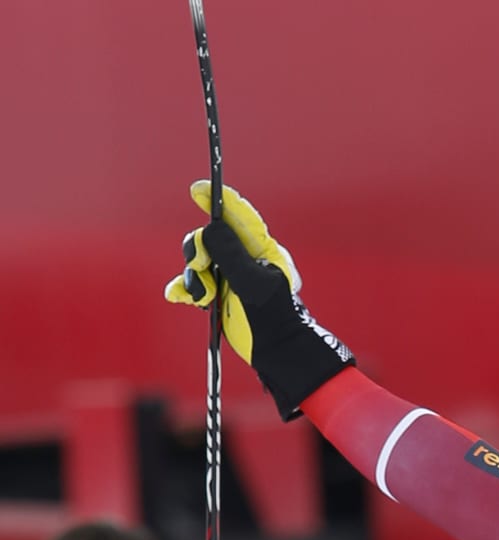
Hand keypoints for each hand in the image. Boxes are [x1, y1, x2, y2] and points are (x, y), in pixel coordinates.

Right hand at [165, 181, 352, 417]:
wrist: (275, 351)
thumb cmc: (272, 317)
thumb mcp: (253, 284)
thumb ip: (231, 255)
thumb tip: (210, 228)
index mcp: (261, 250)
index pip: (239, 218)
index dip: (220, 201)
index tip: (199, 188)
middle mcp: (245, 259)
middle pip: (210, 238)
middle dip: (199, 251)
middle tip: (204, 270)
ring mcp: (231, 276)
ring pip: (198, 261)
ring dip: (194, 277)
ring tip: (205, 296)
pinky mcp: (219, 294)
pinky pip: (192, 283)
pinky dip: (185, 289)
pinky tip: (183, 298)